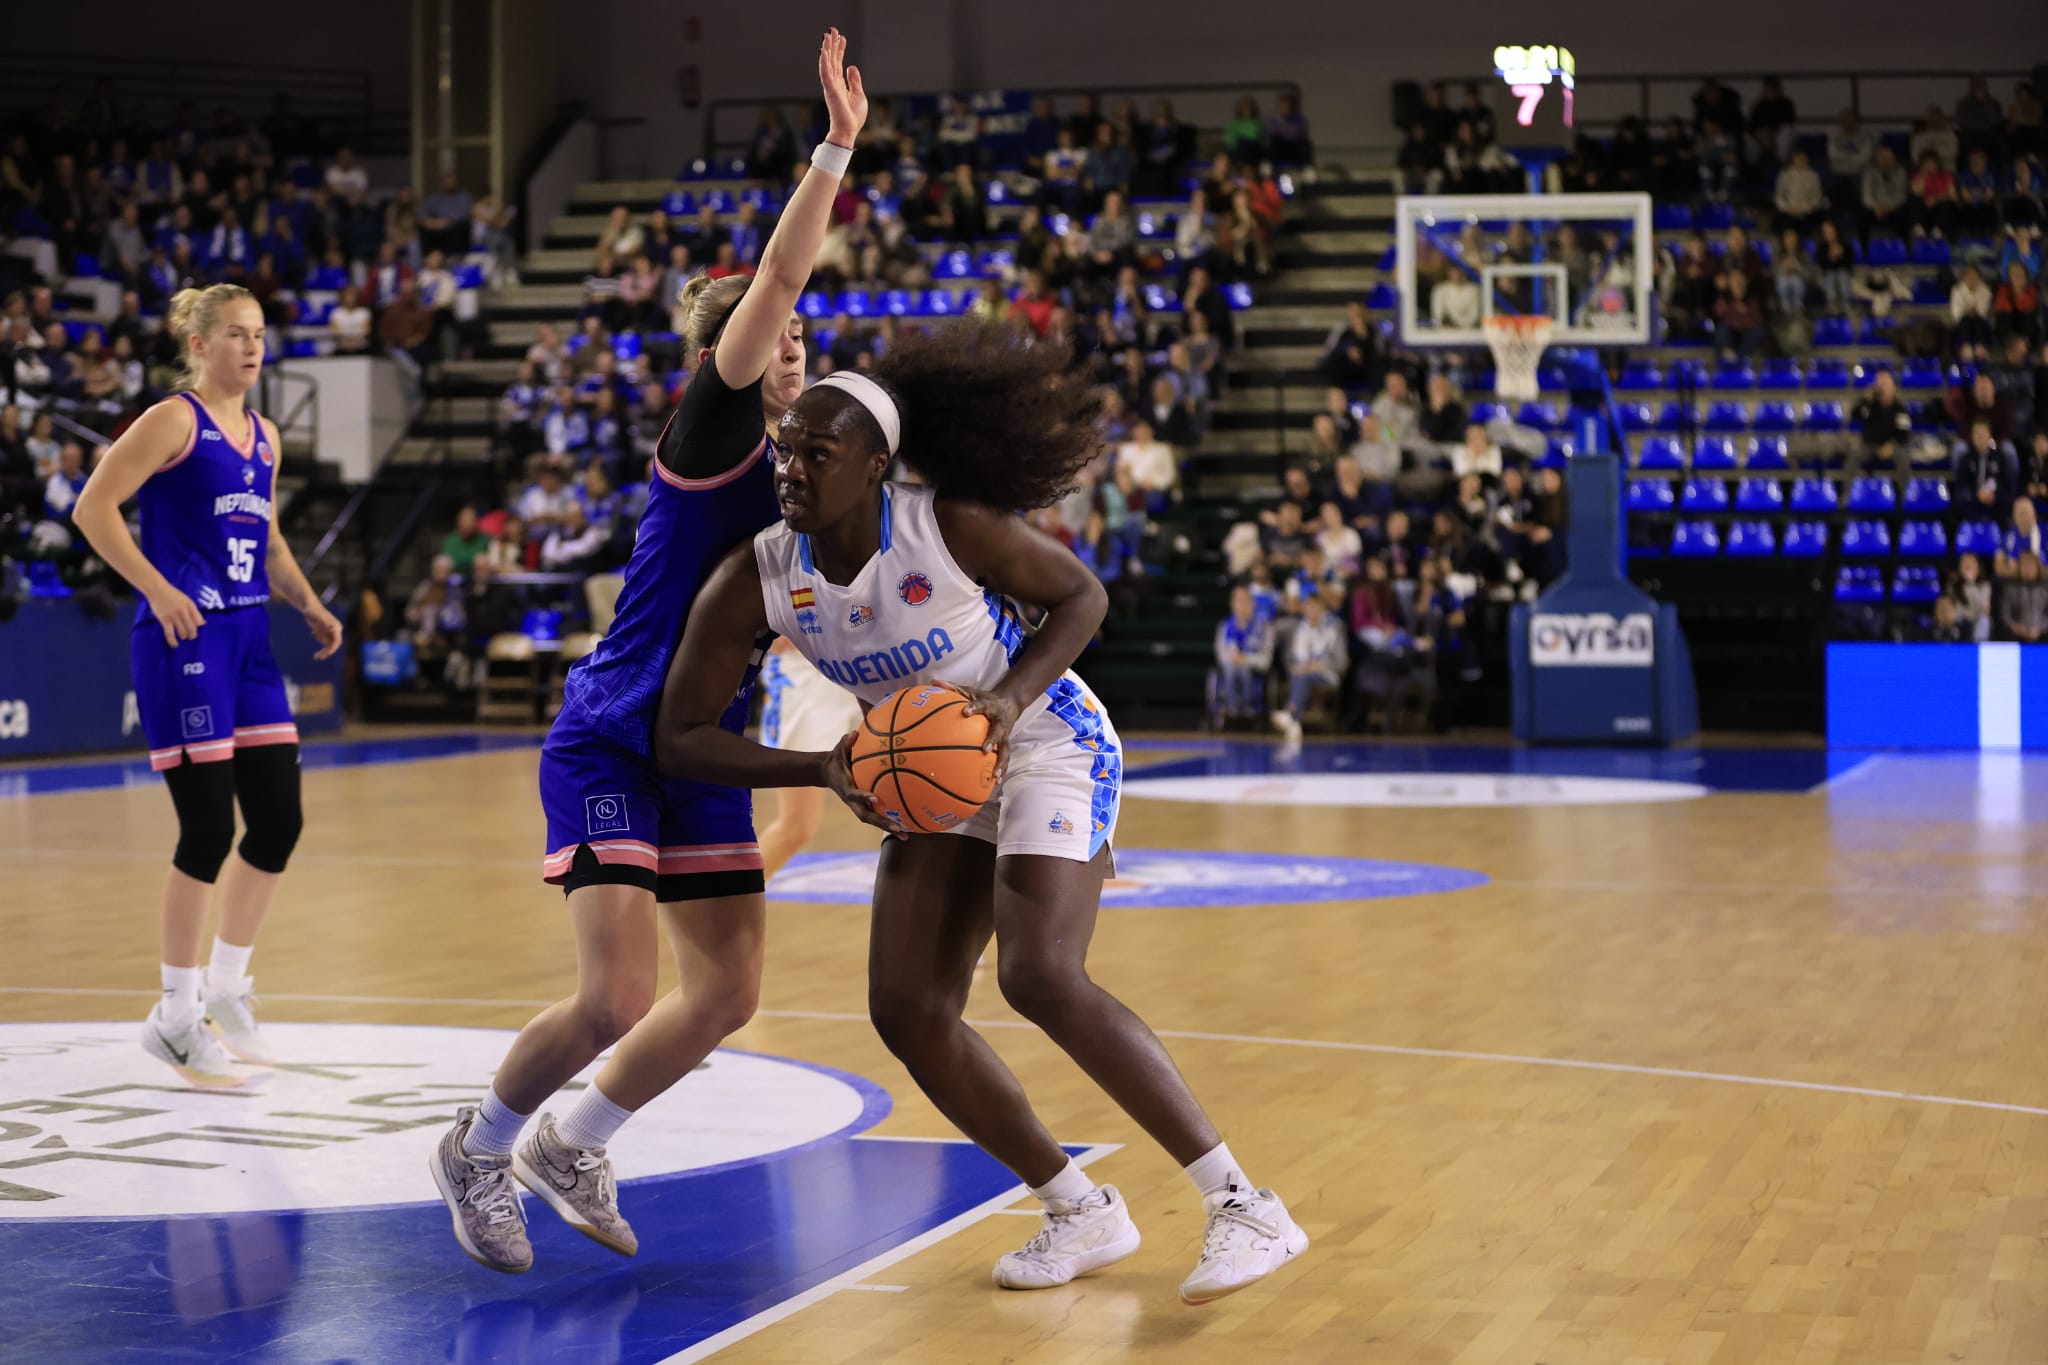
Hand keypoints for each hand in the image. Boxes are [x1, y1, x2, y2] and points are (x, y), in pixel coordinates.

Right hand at [149, 587, 203, 646]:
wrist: (158, 590)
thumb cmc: (173, 595)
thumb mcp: (186, 600)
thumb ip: (194, 611)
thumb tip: (202, 623)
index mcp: (190, 606)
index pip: (199, 621)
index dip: (199, 627)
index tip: (196, 629)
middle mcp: (184, 612)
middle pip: (192, 628)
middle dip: (193, 635)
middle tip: (191, 637)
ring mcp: (174, 616)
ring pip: (182, 632)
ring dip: (184, 636)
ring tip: (183, 637)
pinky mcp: (165, 620)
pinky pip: (170, 633)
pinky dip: (173, 641)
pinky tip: (175, 645)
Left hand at [304, 601, 342, 659]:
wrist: (309, 606)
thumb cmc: (313, 611)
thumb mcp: (318, 617)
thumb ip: (325, 622)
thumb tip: (332, 628)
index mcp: (336, 627)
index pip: (337, 641)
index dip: (332, 649)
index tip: (326, 654)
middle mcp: (335, 630)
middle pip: (333, 644)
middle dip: (326, 652)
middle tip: (317, 657)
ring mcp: (330, 631)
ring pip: (328, 644)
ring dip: (323, 649)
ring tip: (315, 655)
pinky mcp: (324, 631)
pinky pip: (324, 640)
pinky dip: (319, 640)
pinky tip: (313, 633)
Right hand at [818, 28, 866, 146]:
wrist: (849, 130)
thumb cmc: (853, 117)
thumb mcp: (858, 95)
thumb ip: (854, 81)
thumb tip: (851, 67)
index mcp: (840, 84)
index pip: (838, 63)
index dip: (840, 50)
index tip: (842, 38)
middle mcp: (833, 83)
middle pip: (832, 60)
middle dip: (832, 45)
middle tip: (833, 30)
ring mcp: (830, 86)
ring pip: (827, 63)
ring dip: (827, 49)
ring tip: (827, 35)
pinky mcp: (830, 90)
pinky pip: (825, 74)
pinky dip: (824, 62)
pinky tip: (824, 52)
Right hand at [823, 732, 904, 838]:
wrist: (826, 772)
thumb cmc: (836, 759)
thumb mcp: (838, 749)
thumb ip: (845, 742)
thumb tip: (854, 734)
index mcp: (846, 788)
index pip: (854, 794)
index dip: (863, 797)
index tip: (875, 798)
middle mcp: (853, 801)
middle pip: (867, 817)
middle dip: (882, 824)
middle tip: (899, 829)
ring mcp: (858, 806)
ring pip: (873, 821)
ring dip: (889, 829)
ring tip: (906, 836)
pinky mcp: (864, 807)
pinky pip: (878, 816)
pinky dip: (890, 821)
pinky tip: (907, 825)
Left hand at [957, 685, 1018, 777]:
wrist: (1009, 703)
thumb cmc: (984, 699)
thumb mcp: (970, 691)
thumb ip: (953, 688)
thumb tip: (933, 682)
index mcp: (989, 706)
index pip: (981, 705)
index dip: (974, 708)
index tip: (965, 712)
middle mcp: (999, 721)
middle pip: (998, 730)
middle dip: (992, 739)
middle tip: (985, 749)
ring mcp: (1005, 734)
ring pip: (1005, 749)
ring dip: (1001, 762)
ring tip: (994, 775)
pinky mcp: (1006, 744)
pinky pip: (1005, 758)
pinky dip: (1001, 770)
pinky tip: (995, 782)